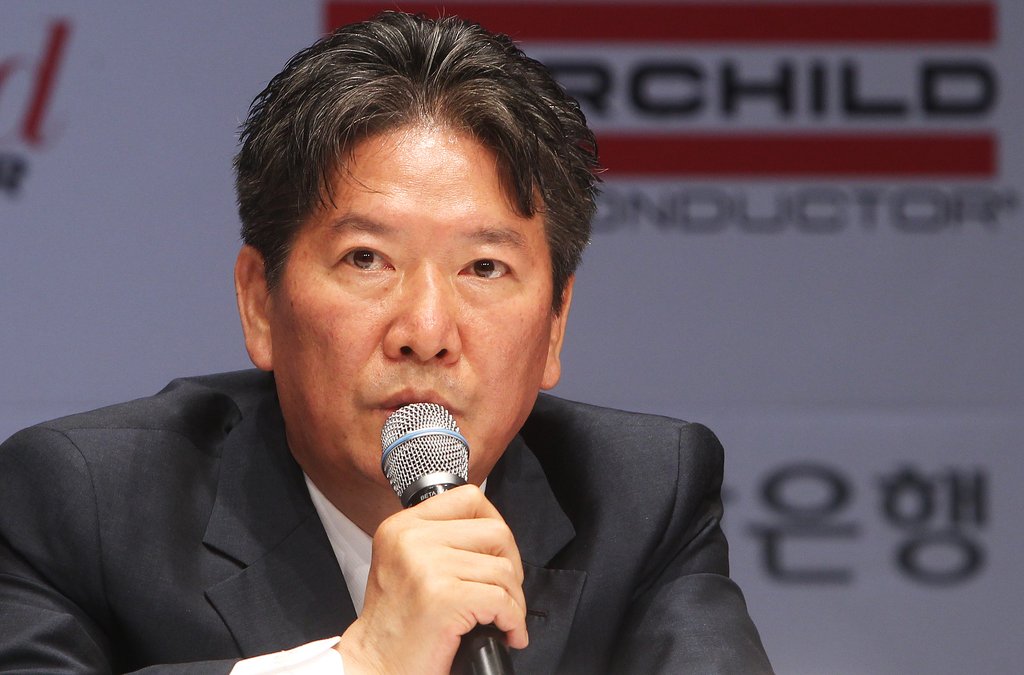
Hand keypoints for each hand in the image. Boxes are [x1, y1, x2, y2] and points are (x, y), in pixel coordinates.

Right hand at [335, 484, 527, 673]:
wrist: (376, 665)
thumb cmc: (396, 624)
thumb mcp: (406, 562)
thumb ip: (440, 539)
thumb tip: (493, 533)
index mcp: (402, 526)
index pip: (468, 498)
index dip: (494, 524)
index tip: (497, 551)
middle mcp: (412, 539)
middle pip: (495, 531)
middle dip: (512, 565)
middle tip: (504, 592)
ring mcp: (427, 566)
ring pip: (503, 569)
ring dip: (514, 600)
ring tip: (502, 618)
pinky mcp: (444, 598)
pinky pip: (502, 600)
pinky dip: (512, 621)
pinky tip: (505, 632)